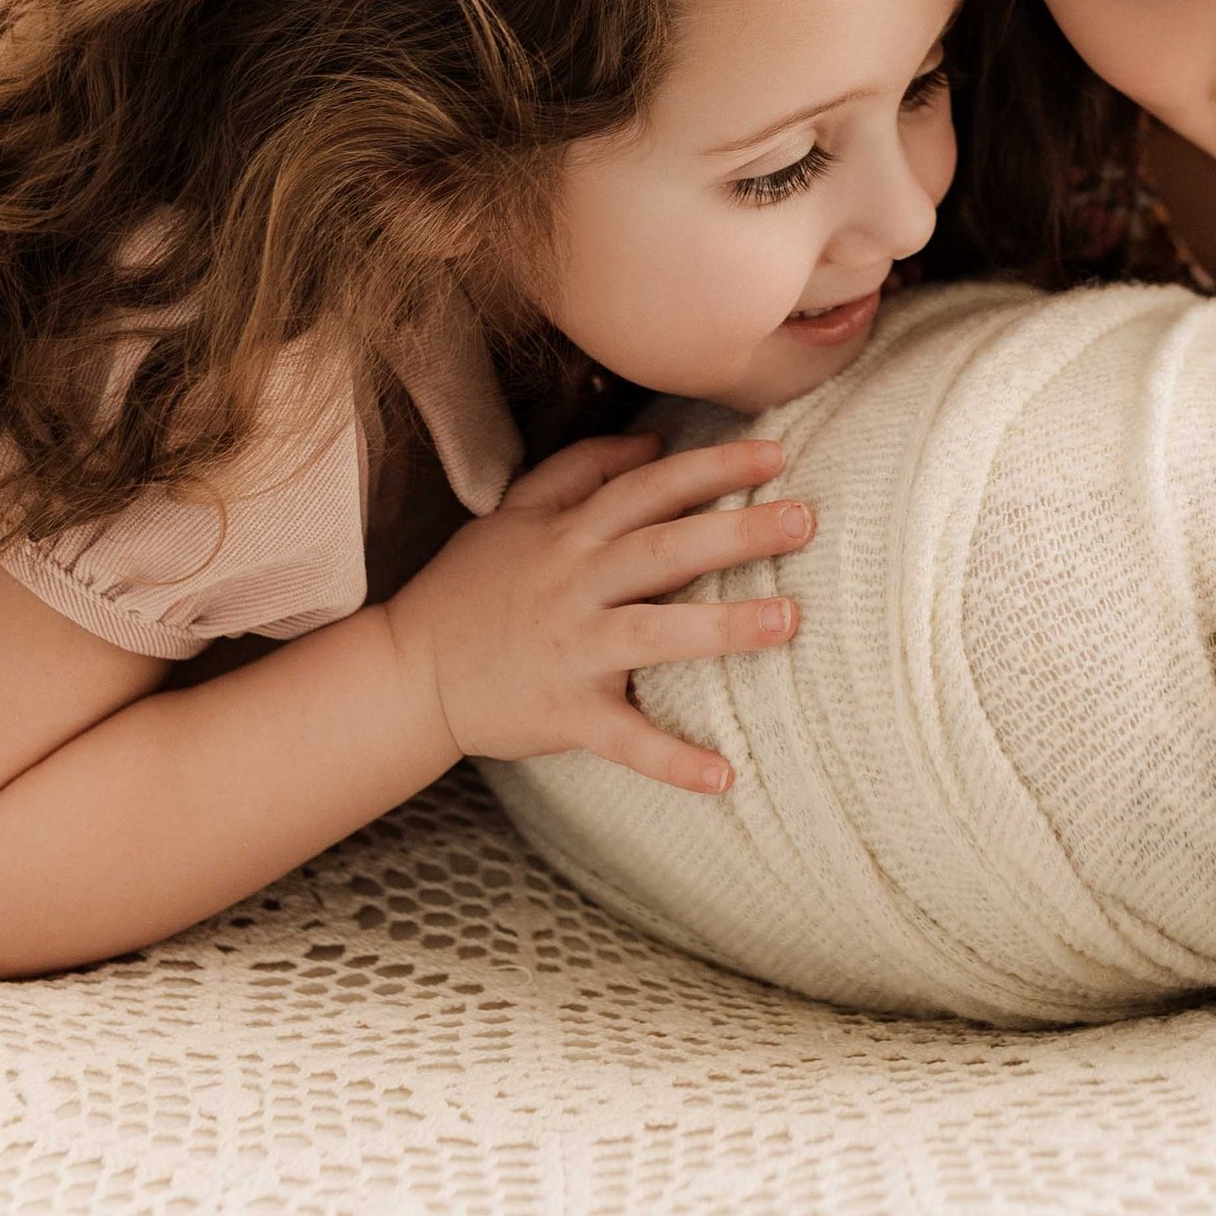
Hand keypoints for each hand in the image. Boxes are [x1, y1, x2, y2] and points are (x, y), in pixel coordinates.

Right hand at [382, 431, 809, 787]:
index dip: (712, 467)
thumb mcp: (514, 511)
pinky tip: (726, 775)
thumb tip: (652, 439)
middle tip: (807, 520)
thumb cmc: (470, 586)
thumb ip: (581, 468)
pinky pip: (626, 739)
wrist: (408, 672)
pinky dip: (674, 760)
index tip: (774, 455)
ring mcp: (573, 651)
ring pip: (657, 634)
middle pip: (666, 550)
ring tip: (789, 620)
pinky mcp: (566, 714)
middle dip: (739, 532)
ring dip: (725, 628)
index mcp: (570, 534)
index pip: (650, 488)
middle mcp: (576, 584)